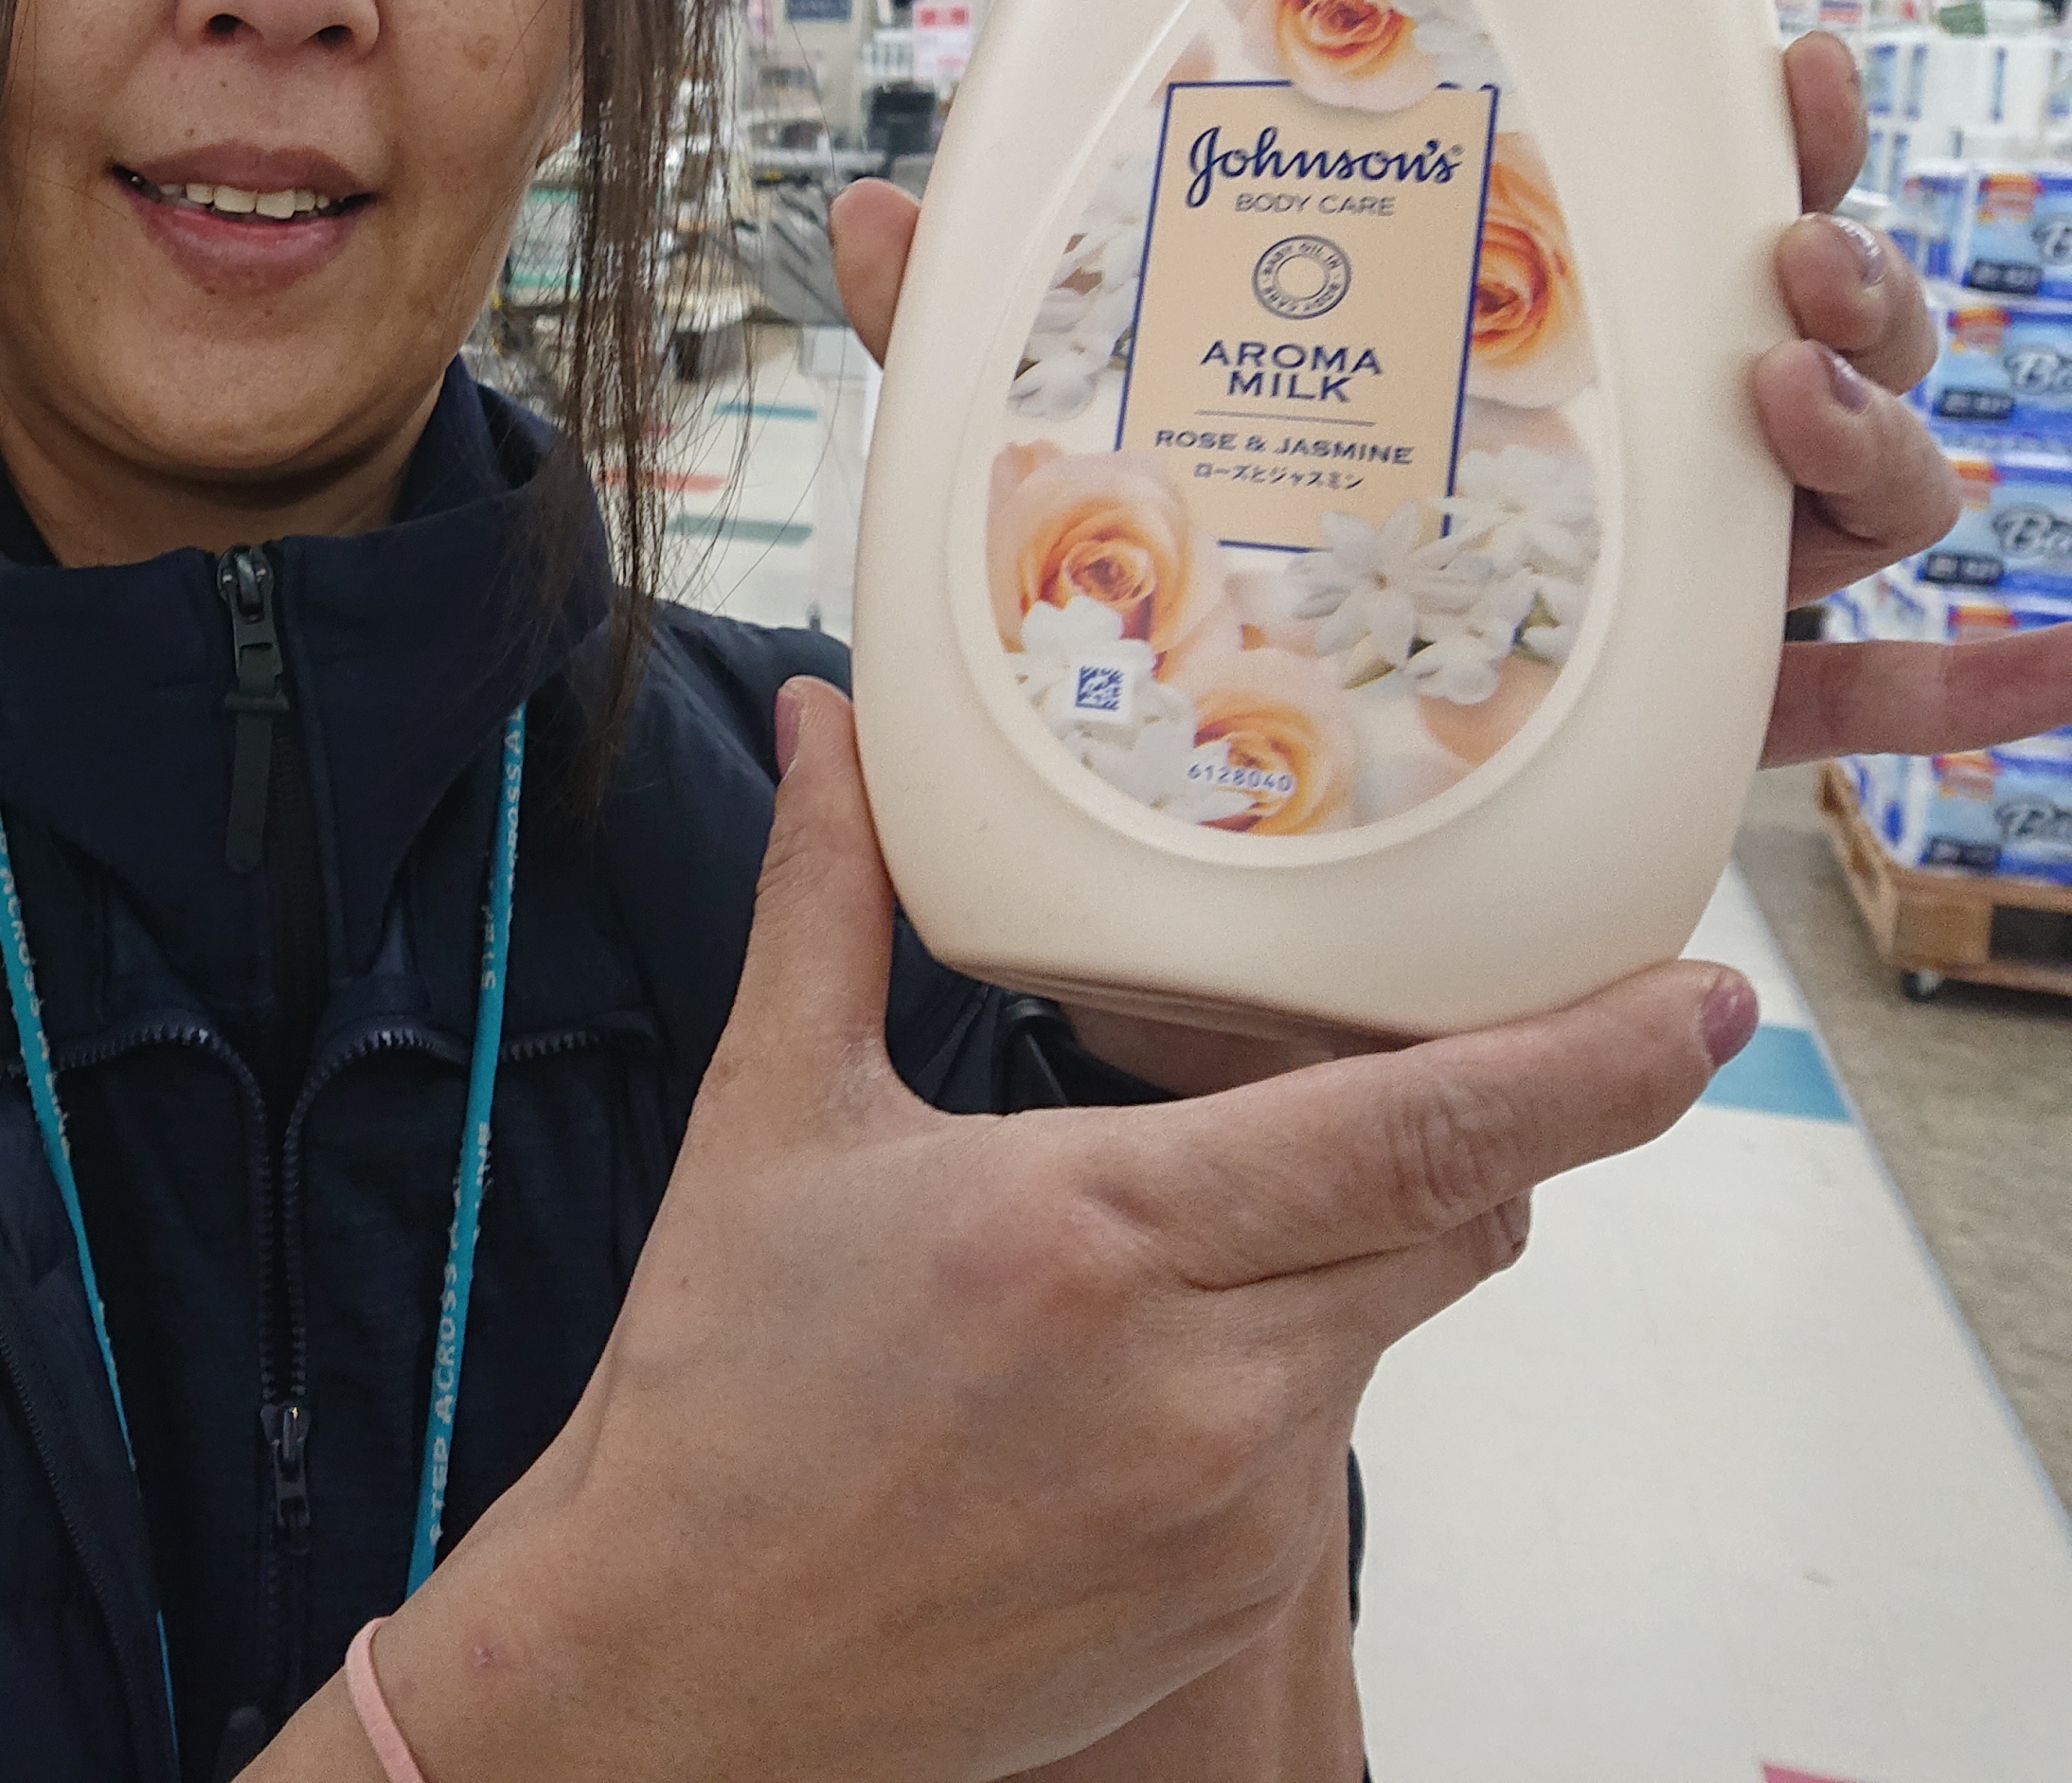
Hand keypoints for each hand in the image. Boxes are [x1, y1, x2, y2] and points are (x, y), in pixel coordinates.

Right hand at [268, 686, 1746, 1782]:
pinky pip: (1323, 1435)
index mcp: (1090, 1231)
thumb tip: (824, 721)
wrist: (681, 1662)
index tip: (1703, 1005)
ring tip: (1201, 1214)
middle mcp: (1197, 1377)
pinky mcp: (1235, 1594)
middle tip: (1416, 1051)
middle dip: (1472, 1130)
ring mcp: (1233, 1504)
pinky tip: (1135, 1352)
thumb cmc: (712, 1394)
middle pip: (1458, 1222)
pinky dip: (1277, 1359)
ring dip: (1347, 1246)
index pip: (1418, 1135)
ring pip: (1389, 1323)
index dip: (1588, 1068)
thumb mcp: (770, 1120)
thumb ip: (829, 898)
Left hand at [830, 32, 2069, 792]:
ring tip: (1791, 411)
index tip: (1774, 55)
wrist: (1155, 876)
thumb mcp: (1043, 454)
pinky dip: (1968, 683)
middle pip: (1796, 310)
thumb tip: (877, 209)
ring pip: (1848, 477)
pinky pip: (1850, 700)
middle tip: (1773, 273)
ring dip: (1877, 426)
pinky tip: (2048, 677)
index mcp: (1487, 338)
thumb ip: (978, 338)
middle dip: (1834, 264)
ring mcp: (1655, 585)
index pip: (1650, 194)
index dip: (1740, 118)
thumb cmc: (1128, 615)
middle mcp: (1601, 442)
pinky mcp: (1668, 741)